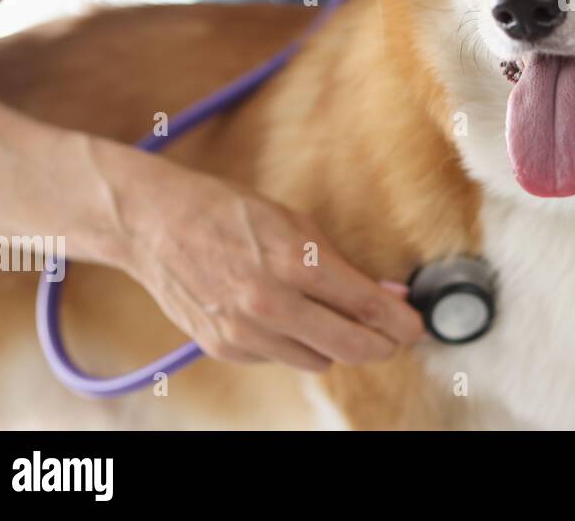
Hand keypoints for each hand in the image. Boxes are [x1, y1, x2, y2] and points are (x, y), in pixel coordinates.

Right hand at [91, 137, 424, 371]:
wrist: (157, 224)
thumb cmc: (232, 213)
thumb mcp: (297, 224)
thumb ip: (344, 265)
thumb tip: (390, 295)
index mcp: (296, 262)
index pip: (368, 308)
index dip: (402, 323)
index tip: (417, 326)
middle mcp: (270, 303)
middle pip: (351, 347)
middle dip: (382, 345)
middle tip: (394, 336)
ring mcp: (244, 331)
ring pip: (318, 360)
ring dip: (334, 343)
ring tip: (332, 316)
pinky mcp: (223, 347)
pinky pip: (279, 359)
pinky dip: (292, 344)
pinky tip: (285, 316)